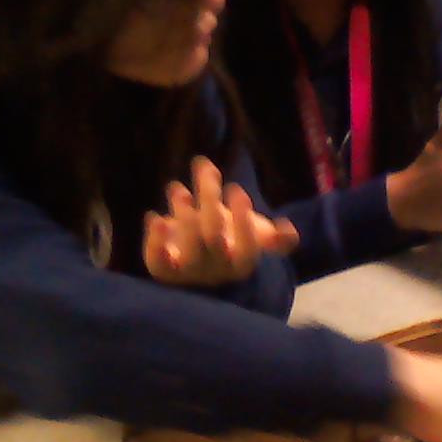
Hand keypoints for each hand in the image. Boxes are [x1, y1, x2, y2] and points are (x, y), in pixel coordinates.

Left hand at [143, 157, 298, 288]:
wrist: (202, 262)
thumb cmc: (234, 243)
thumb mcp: (258, 237)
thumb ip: (277, 238)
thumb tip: (287, 231)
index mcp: (241, 264)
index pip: (247, 247)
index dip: (242, 219)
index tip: (236, 188)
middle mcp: (216, 271)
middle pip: (213, 236)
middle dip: (209, 199)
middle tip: (206, 170)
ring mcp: (189, 272)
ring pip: (188, 247)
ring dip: (183, 213)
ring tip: (178, 188)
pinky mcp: (164, 270)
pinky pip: (157, 264)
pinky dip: (154, 242)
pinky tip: (155, 217)